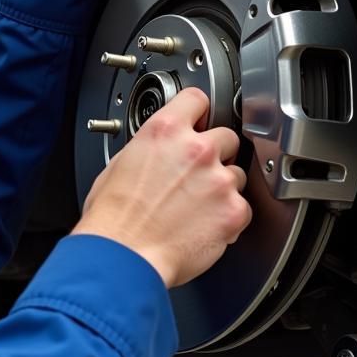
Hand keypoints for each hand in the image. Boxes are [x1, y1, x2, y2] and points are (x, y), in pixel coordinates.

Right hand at [73, 89, 250, 287]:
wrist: (124, 257)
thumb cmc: (114, 219)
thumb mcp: (119, 164)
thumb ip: (149, 148)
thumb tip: (156, 151)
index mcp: (164, 131)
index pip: (197, 99)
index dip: (198, 111)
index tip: (200, 119)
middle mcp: (196, 150)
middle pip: (227, 136)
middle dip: (216, 153)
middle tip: (197, 175)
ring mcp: (219, 180)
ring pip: (237, 174)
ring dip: (222, 187)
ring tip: (196, 207)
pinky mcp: (233, 210)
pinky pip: (243, 207)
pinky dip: (229, 217)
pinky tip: (204, 225)